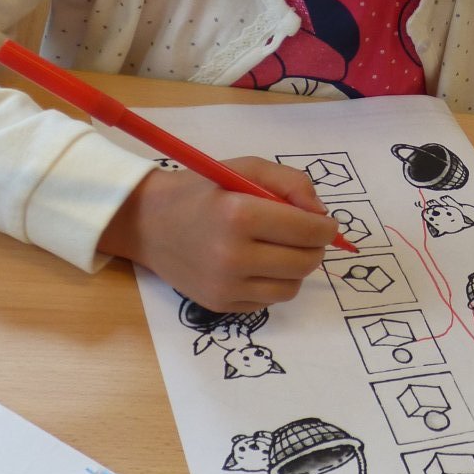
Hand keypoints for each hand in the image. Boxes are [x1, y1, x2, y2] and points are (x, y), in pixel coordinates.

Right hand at [98, 158, 338, 311]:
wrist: (147, 223)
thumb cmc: (201, 191)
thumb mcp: (244, 169)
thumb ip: (290, 183)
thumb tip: (321, 214)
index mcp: (239, 215)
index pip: (307, 231)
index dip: (325, 227)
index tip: (325, 223)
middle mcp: (232, 255)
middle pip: (304, 262)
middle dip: (314, 247)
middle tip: (306, 235)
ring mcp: (225, 285)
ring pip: (291, 287)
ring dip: (295, 268)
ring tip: (279, 249)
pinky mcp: (219, 305)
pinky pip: (268, 301)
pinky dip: (272, 284)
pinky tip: (256, 265)